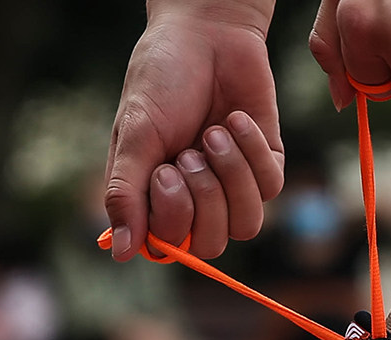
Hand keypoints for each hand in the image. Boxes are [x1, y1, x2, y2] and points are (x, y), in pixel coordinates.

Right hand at [105, 0, 283, 260]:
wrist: (205, 34)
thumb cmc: (161, 82)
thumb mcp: (135, 135)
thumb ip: (125, 194)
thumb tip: (120, 253)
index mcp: (160, 200)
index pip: (172, 247)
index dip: (173, 220)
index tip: (164, 173)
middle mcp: (199, 202)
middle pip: (211, 244)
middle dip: (203, 198)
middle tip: (188, 153)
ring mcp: (235, 188)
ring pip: (247, 224)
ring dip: (231, 177)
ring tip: (214, 134)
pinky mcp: (267, 168)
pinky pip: (269, 186)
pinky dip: (251, 151)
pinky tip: (236, 120)